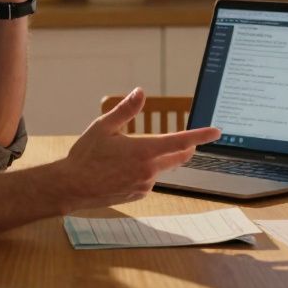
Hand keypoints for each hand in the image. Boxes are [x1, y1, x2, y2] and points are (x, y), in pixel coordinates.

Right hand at [60, 88, 221, 209]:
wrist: (71, 187)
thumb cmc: (85, 155)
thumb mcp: (103, 127)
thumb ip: (126, 110)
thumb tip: (140, 92)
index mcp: (144, 150)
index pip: (180, 141)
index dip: (201, 135)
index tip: (216, 132)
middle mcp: (149, 170)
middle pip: (178, 157)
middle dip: (184, 148)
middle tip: (187, 141)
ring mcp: (145, 185)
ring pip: (161, 168)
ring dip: (157, 159)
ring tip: (127, 156)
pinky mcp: (138, 195)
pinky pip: (149, 180)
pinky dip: (144, 172)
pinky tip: (122, 170)